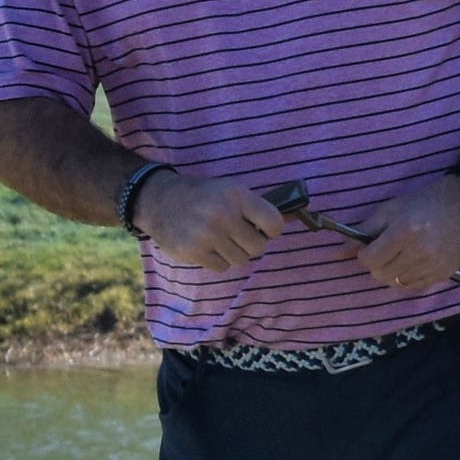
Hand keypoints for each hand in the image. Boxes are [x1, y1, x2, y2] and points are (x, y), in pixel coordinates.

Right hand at [133, 171, 284, 271]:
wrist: (159, 200)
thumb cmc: (204, 196)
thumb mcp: (232, 191)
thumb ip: (260, 208)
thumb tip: (299, 217)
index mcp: (237, 195)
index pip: (275, 224)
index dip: (271, 230)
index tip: (262, 228)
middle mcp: (223, 214)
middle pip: (259, 247)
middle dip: (251, 244)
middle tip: (237, 234)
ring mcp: (207, 234)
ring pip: (241, 260)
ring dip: (234, 253)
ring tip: (219, 238)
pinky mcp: (193, 251)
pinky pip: (222, 267)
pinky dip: (217, 260)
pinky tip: (206, 246)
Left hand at [351, 173, 459, 290]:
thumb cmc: (426, 202)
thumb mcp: (391, 209)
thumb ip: (364, 230)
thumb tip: (338, 252)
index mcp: (403, 232)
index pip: (369, 260)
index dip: (364, 255)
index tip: (370, 247)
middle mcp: (419, 251)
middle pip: (381, 274)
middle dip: (377, 265)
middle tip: (386, 251)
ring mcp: (434, 265)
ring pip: (397, 283)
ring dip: (393, 272)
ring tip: (401, 256)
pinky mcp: (445, 273)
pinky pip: (415, 286)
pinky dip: (408, 278)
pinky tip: (414, 263)